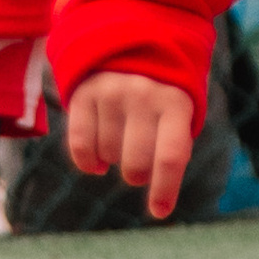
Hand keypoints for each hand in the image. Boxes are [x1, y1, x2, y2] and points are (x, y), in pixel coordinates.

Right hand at [64, 68, 195, 219]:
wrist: (131, 45)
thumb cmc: (162, 94)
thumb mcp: (179, 110)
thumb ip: (174, 144)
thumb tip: (160, 192)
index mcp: (175, 104)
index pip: (170, 155)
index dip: (165, 189)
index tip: (160, 212)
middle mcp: (144, 96)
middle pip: (136, 163)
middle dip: (137, 175)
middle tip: (138, 168)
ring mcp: (112, 93)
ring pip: (107, 155)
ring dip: (113, 159)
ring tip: (121, 140)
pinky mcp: (85, 93)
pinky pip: (80, 145)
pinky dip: (87, 162)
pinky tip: (96, 163)